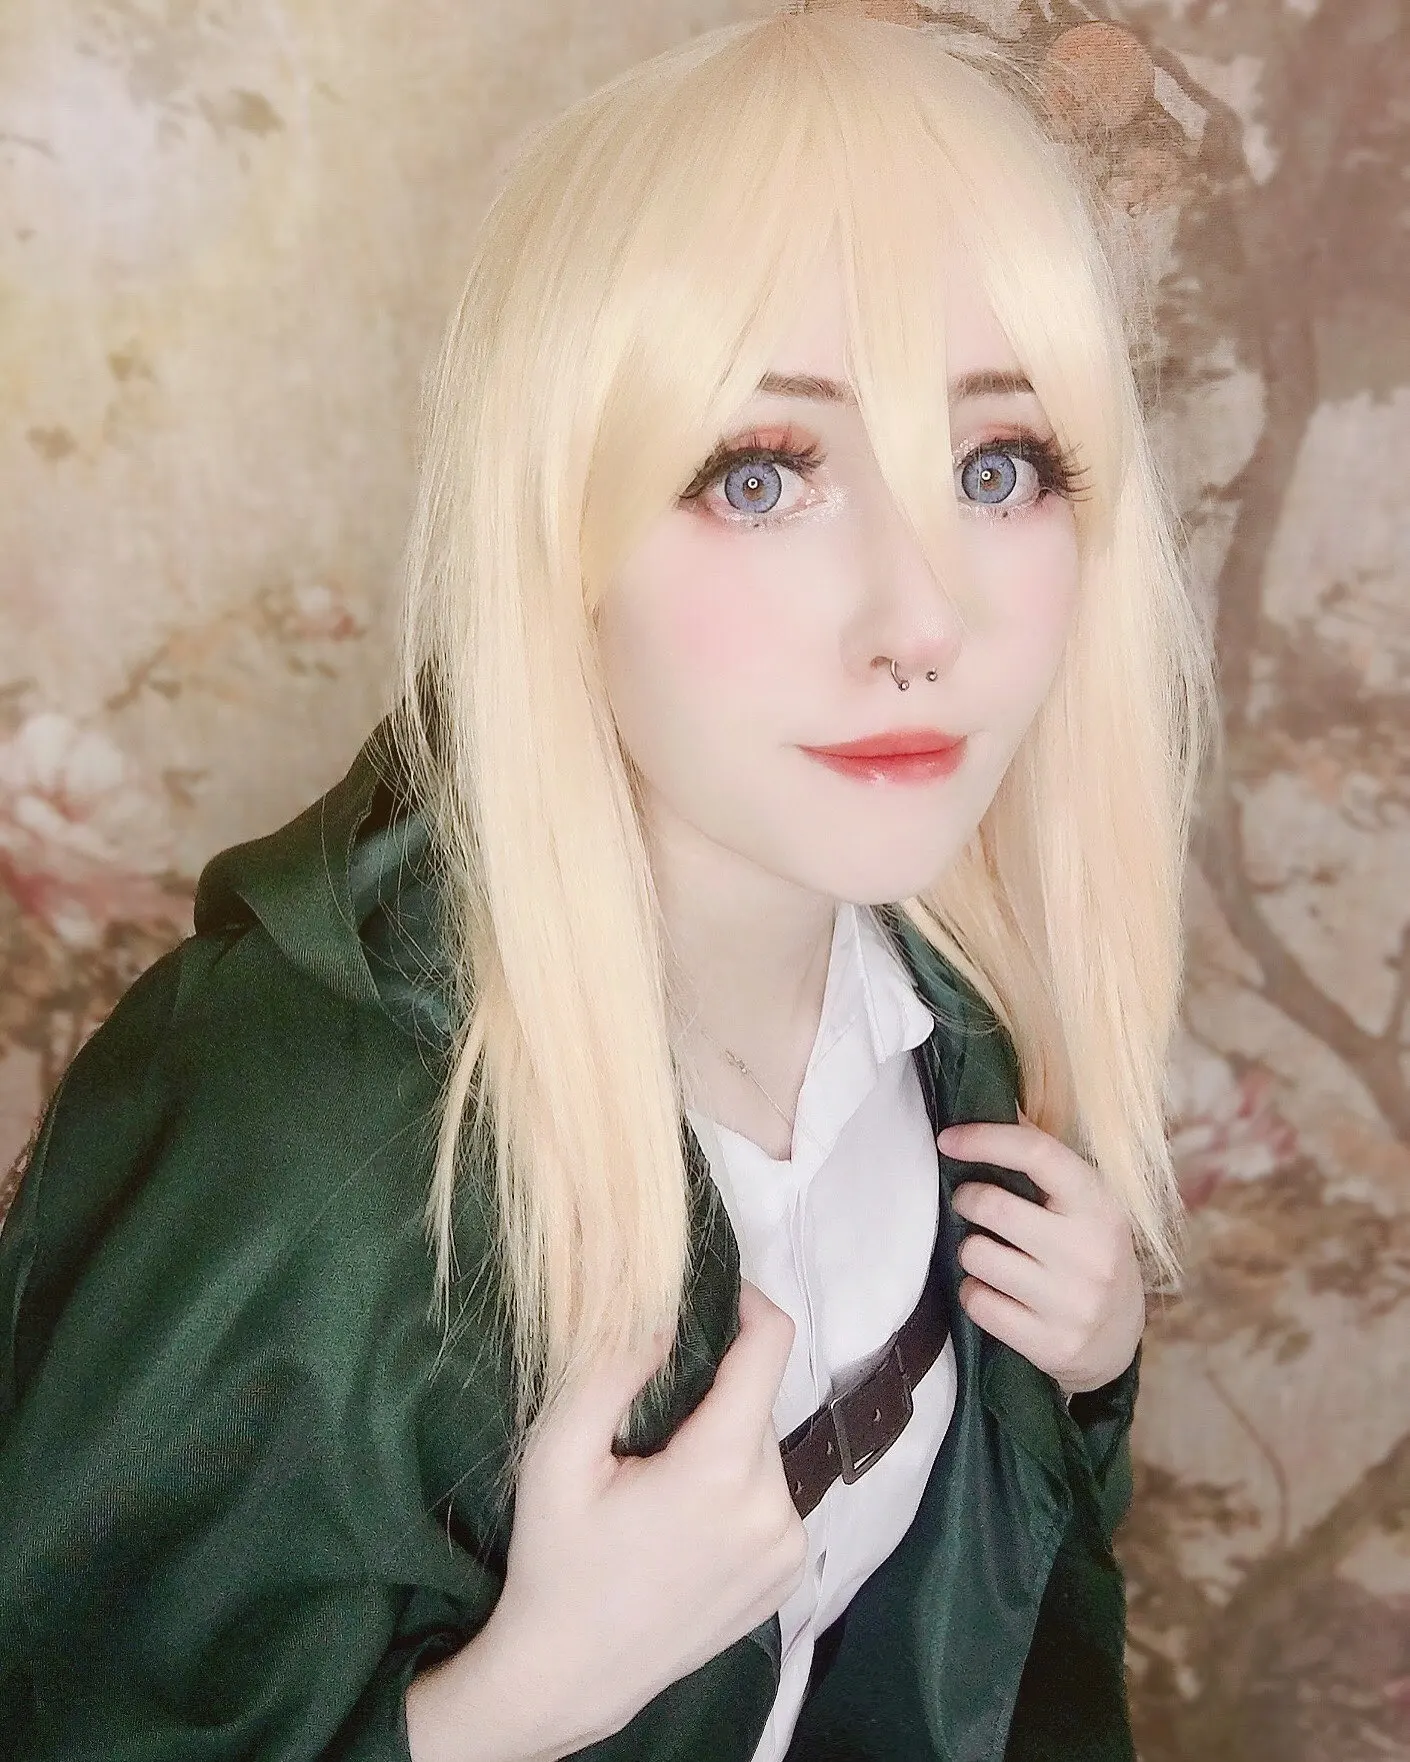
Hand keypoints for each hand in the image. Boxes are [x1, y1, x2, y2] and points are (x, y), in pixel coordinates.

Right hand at [482, 1279, 807, 1751]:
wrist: (571, 1675)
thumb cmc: (556, 1559)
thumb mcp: (558, 1455)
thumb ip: (612, 1371)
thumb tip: (664, 1310)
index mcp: (721, 1470)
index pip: (770, 1347)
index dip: (746, 1304)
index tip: (712, 1293)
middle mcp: (773, 1507)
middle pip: (757, 1401)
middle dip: (712, 1389)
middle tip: (650, 1417)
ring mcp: (787, 1548)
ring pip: (764, 1447)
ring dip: (724, 1439)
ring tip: (660, 1477)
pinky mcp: (788, 1576)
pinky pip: (771, 1495)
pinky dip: (737, 1486)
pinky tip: (686, 1519)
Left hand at [938, 1113, 1144, 1395]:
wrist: (1117, 1340)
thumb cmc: (1088, 1252)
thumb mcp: (1085, 1205)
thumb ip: (1045, 1163)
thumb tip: (997, 1104)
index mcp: (1100, 1205)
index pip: (1038, 1154)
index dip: (985, 1138)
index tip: (947, 1139)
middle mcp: (1090, 1252)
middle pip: (992, 1206)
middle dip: (966, 1199)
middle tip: (969, 1203)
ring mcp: (1071, 1302)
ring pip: (976, 1255)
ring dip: (969, 1249)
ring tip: (990, 1252)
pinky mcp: (1049, 1344)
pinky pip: (976, 1302)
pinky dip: (974, 1292)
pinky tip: (996, 1291)